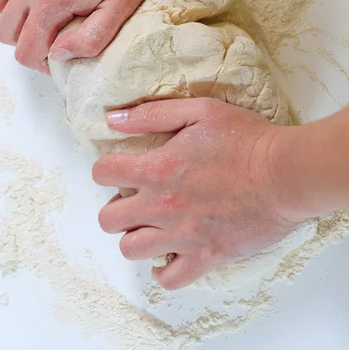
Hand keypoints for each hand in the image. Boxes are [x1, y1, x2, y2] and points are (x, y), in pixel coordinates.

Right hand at [0, 0, 168, 72]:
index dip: (40, 63)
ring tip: (40, 11)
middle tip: (50, 35)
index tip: (58, 56)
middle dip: (24, 41)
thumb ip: (90, 39)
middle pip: (4, 30)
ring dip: (14, 14)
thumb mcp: (121, 8)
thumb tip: (59, 54)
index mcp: (51, 2)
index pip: (25, 51)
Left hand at [92, 98, 302, 289]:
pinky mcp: (206, 256)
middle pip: (108, 219)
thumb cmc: (246, 139)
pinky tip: (169, 253)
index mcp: (158, 168)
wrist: (286, 174)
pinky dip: (162, 270)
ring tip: (151, 224)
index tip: (119, 168)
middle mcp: (162, 206)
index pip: (103, 173)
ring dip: (135, 236)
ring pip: (131, 250)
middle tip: (136, 198)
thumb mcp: (199, 111)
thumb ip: (152, 114)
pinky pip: (169, 279)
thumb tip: (111, 118)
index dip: (106, 169)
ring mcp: (183, 236)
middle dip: (115, 206)